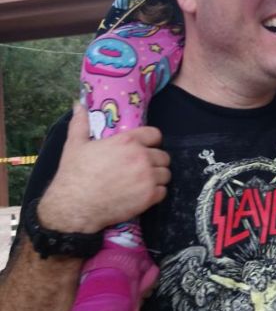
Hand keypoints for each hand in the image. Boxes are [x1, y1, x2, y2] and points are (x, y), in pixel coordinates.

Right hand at [38, 104, 170, 233]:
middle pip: (163, 155)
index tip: (145, 148)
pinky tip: (143, 194)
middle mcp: (141, 157)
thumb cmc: (74, 174)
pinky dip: (155, 193)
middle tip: (141, 168)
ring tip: (143, 181)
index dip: (151, 141)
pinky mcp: (148, 197)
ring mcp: (147, 177)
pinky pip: (163, 192)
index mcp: (128, 141)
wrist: (73, 206)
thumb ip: (81, 122)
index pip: (155, 135)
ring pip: (165, 173)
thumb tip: (78, 104)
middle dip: (154, 161)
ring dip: (157, 177)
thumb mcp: (75, 144)